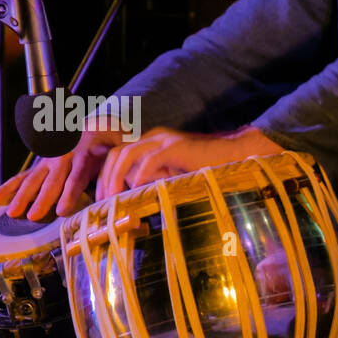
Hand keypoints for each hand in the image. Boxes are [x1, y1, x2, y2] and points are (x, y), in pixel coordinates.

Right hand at [0, 127, 123, 219]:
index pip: (76, 178)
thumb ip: (117, 164)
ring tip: (11, 213)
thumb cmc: (111, 142)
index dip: (69, 194)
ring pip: (32, 179)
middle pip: (51, 182)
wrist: (95, 124)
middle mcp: (63, 158)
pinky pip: (22, 176)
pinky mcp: (40, 165)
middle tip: (33, 216)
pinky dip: (8, 187)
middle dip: (41, 199)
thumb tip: (120, 182)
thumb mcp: (119, 148)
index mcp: (84, 155)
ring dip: (21, 197)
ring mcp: (49, 161)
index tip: (63, 210)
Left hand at [96, 126, 282, 200]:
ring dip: (116, 177)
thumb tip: (136, 197)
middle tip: (102, 200)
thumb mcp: (176, 173)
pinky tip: (136, 188)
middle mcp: (154, 137)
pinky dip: (140, 174)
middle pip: (117, 153)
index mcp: (151, 142)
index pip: (118, 155)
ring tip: (113, 197)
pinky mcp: (176, 146)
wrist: (235, 153)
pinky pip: (150, 159)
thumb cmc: (208, 167)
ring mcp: (165, 140)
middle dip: (105, 177)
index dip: (106, 175)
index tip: (103, 197)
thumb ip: (157, 179)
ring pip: (127, 154)